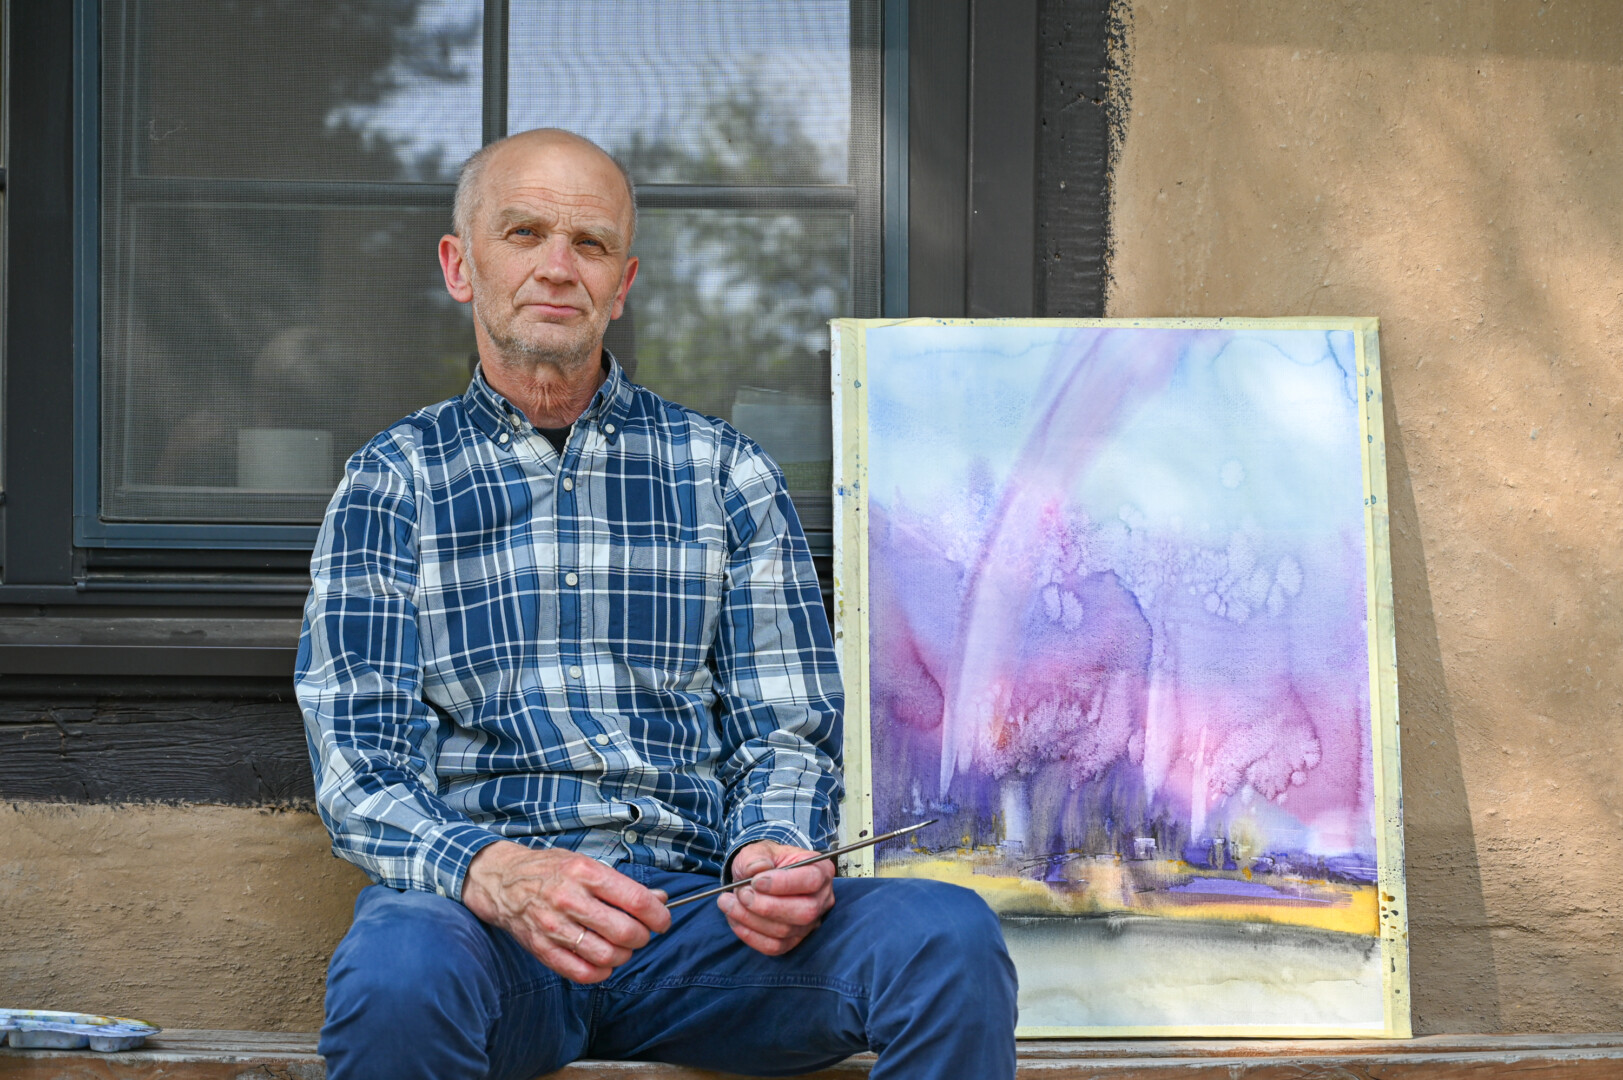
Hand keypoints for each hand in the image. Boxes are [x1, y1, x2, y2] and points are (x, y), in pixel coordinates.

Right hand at [462, 841, 670, 982]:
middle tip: (641, 934)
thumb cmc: (549, 870)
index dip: (657, 916)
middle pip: (624, 931)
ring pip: (606, 956)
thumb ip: (623, 884)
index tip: (662, 921)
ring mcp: (554, 926)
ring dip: (623, 956)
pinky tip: (602, 963)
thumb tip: (659, 900)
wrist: (502, 881)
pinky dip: (600, 973)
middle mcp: (570, 899)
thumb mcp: (587, 864)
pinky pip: (580, 972)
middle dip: (642, 938)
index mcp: (585, 873)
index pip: (635, 900)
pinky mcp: (542, 949)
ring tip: (622, 948)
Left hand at [719, 840, 834, 956]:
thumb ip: (756, 857)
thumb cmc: (765, 861)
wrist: (758, 878)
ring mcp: (810, 923)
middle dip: (767, 906)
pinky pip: (774, 946)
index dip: (783, 884)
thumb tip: (756, 869)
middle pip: (804, 912)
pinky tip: (734, 918)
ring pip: (786, 931)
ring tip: (729, 903)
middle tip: (741, 894)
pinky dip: (750, 935)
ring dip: (751, 919)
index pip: (811, 881)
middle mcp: (822, 899)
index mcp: (821, 870)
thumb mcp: (759, 850)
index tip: (755, 882)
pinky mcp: (794, 940)